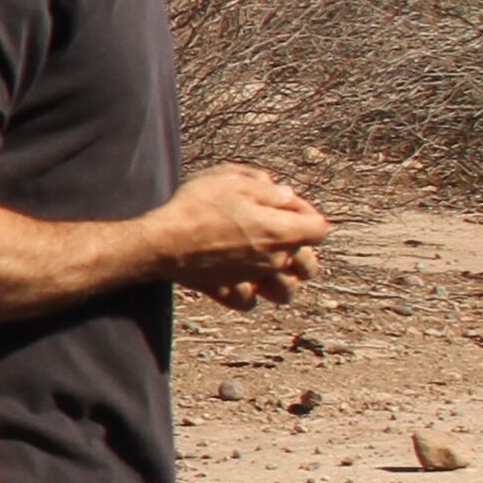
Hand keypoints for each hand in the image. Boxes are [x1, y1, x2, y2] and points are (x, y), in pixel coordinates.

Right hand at [153, 163, 328, 299]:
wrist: (162, 241)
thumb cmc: (199, 206)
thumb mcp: (235, 181)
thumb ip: (268, 188)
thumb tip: (285, 195)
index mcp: (283, 232)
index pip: (320, 228)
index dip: (307, 212)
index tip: (284, 202)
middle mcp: (273, 261)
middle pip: (310, 267)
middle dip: (302, 251)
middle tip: (281, 234)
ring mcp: (251, 280)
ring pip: (285, 292)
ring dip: (282, 279)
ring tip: (268, 265)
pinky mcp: (226, 291)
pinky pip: (248, 301)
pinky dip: (249, 293)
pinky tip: (240, 280)